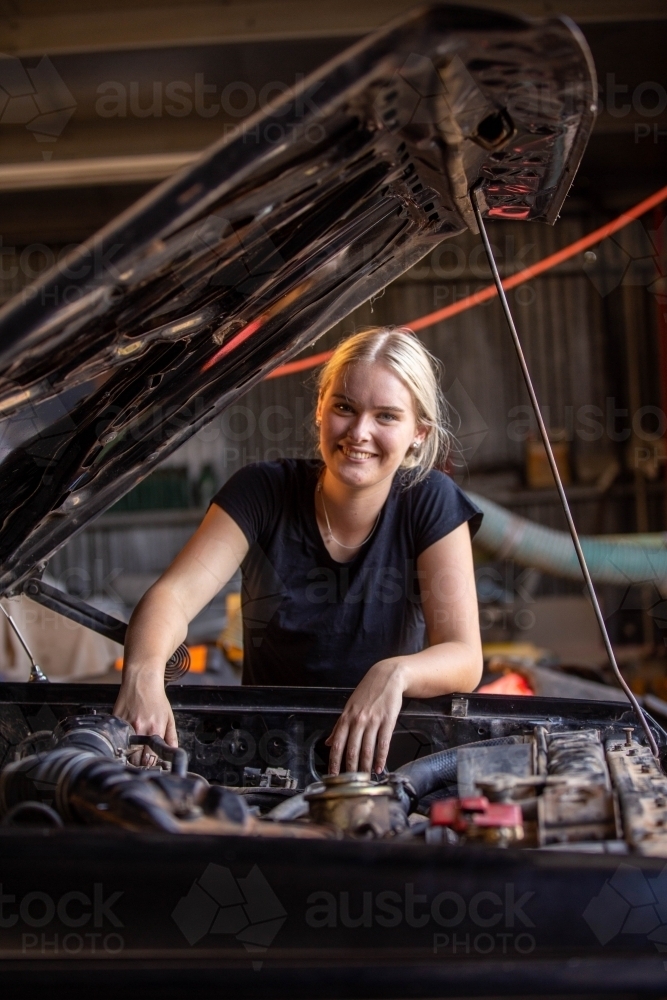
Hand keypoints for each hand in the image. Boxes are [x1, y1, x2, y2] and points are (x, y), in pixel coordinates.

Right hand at [113, 669, 177, 765]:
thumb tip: (172, 752)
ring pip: (125, 752)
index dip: (151, 763)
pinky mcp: (116, 721)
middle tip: (141, 759)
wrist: (142, 680)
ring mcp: (126, 725)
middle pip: (136, 759)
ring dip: (129, 755)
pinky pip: (116, 738)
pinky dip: (120, 742)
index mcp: (155, 729)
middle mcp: (140, 729)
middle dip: (139, 763)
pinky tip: (125, 739)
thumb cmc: (156, 698)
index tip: (151, 763)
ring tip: (134, 751)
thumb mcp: (169, 717)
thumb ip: (171, 737)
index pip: (151, 758)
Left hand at [325, 659, 405, 775]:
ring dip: (366, 767)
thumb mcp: (349, 707)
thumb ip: (339, 727)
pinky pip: (383, 743)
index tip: (332, 775)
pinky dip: (381, 758)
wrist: (387, 677)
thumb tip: (328, 743)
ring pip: (367, 749)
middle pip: (352, 750)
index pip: (337, 744)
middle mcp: (358, 720)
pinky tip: (379, 767)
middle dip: (350, 769)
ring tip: (365, 779)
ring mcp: (373, 721)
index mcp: (346, 718)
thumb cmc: (367, 692)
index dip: (334, 762)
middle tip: (350, 783)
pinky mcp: (387, 721)